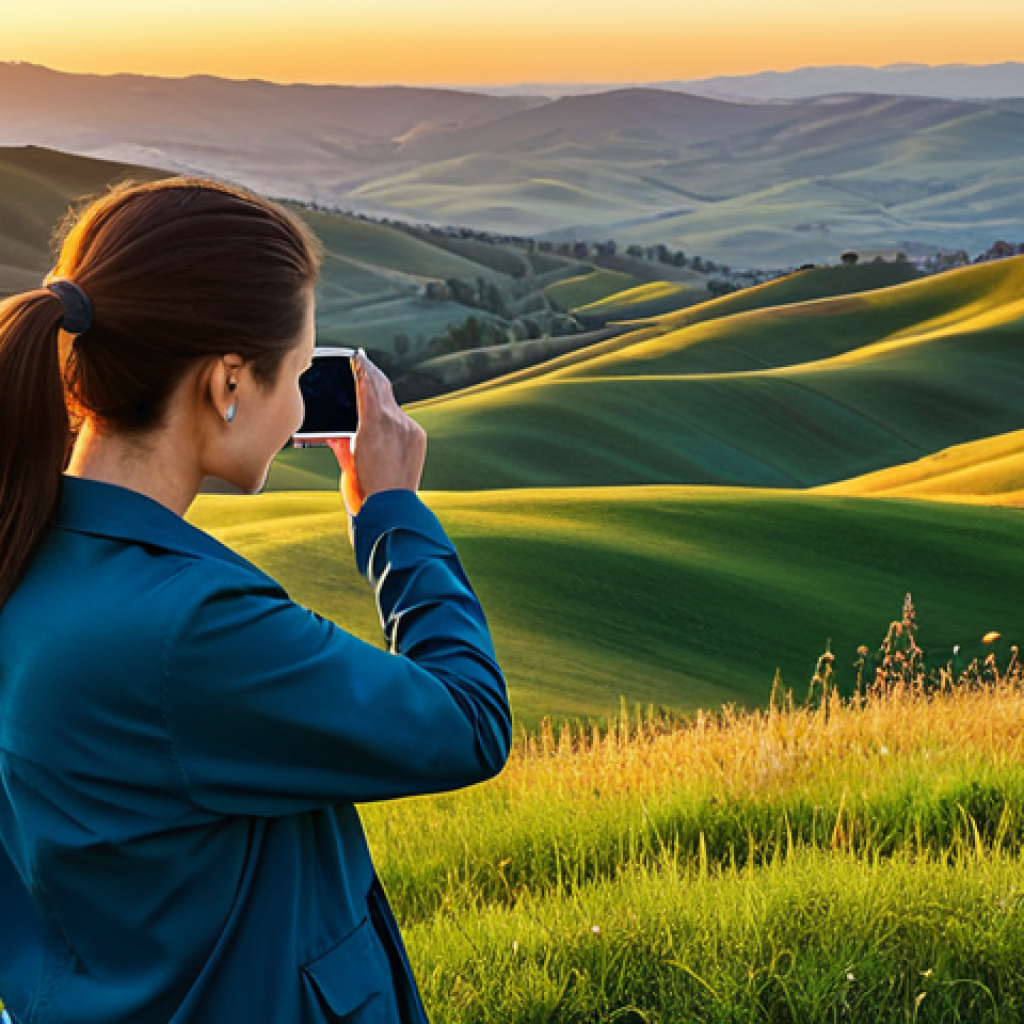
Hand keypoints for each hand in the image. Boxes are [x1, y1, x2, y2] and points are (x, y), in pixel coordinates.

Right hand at [326, 352, 426, 521]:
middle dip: (372, 375)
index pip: (366, 386)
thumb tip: (334, 431)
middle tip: (364, 363)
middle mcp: (393, 420)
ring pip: (393, 404)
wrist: (391, 507)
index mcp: (372, 422)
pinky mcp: (418, 437)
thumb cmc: (364, 488)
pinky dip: (392, 418)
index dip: (361, 369)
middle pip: (382, 388)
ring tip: (371, 388)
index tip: (357, 358)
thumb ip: (341, 440)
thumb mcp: (347, 461)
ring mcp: (408, 428)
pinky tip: (384, 418)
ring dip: (381, 397)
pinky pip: (403, 420)